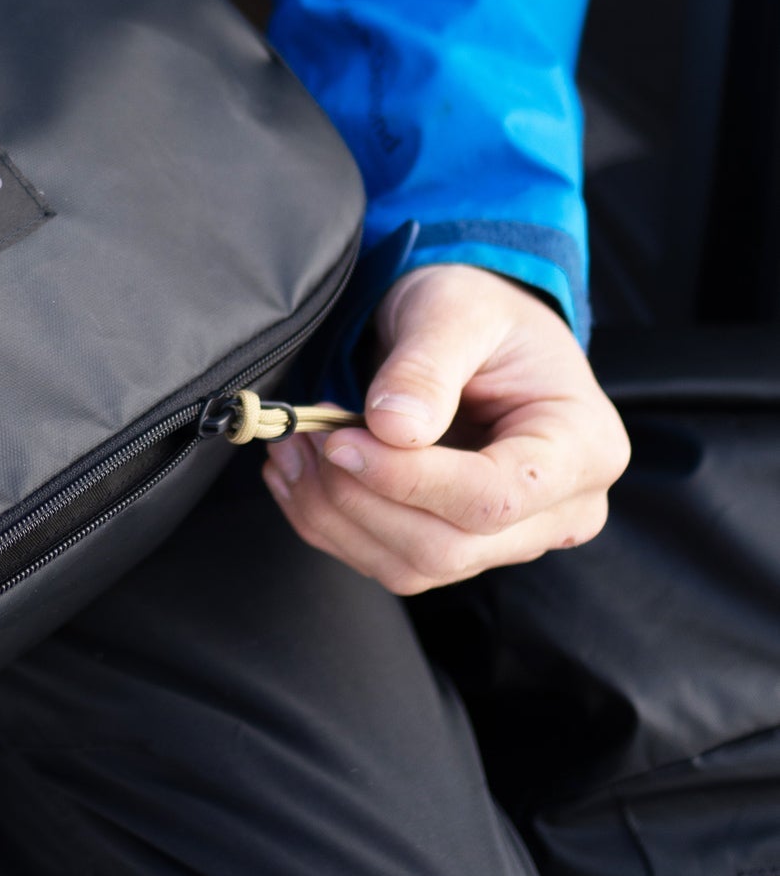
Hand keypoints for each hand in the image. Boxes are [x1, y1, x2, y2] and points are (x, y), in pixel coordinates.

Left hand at [262, 263, 628, 593]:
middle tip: (308, 437)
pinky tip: (299, 475)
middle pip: (448, 546)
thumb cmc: (479, 311)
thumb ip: (426, 367)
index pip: (493, 497)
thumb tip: (392, 428)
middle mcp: (558, 510)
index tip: (339, 440)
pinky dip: (330, 523)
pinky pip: (387, 560)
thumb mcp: (453, 310)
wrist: (473, 327)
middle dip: (359, 499)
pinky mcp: (459, 545)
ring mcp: (509, 538)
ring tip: (294, 448)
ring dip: (333, 515)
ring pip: (410, 565)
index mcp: (582, 448)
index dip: (407, 479)